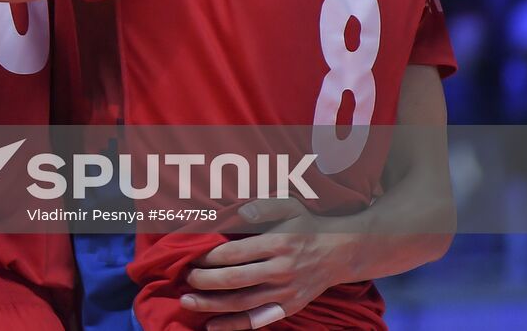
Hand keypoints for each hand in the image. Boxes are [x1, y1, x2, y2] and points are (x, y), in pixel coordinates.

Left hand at [182, 198, 350, 329]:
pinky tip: (212, 326)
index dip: (209, 257)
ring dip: (212, 304)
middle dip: (205, 281)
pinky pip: (258, 320)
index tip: (192, 257)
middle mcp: (281, 270)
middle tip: (185, 279)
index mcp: (277, 244)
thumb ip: (264, 207)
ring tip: (187, 302)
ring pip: (243, 302)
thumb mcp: (290, 207)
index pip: (235, 253)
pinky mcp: (289, 307)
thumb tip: (241, 211)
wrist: (341, 252)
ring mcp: (286, 292)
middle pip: (235, 280)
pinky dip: (234, 325)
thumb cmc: (307, 226)